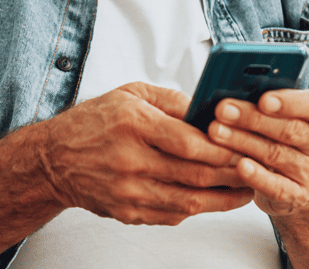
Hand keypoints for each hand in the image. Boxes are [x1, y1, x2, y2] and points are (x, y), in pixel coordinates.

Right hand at [38, 82, 253, 224]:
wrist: (54, 159)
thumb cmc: (94, 122)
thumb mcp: (129, 93)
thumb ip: (171, 99)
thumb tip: (208, 110)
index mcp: (132, 124)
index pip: (187, 142)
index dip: (220, 147)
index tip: (242, 145)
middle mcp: (129, 160)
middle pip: (194, 175)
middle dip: (231, 174)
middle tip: (254, 169)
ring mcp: (127, 191)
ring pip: (188, 202)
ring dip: (222, 199)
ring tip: (245, 190)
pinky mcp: (127, 212)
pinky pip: (171, 215)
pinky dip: (197, 209)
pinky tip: (213, 200)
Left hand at [206, 89, 308, 215]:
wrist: (297, 177)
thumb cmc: (281, 134)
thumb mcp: (281, 113)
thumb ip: (265, 100)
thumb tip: (232, 88)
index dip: (290, 102)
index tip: (263, 100)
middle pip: (289, 129)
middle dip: (252, 119)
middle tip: (222, 110)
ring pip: (277, 155)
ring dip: (243, 142)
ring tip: (216, 132)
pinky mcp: (299, 196)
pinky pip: (278, 187)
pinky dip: (257, 176)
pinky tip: (239, 166)